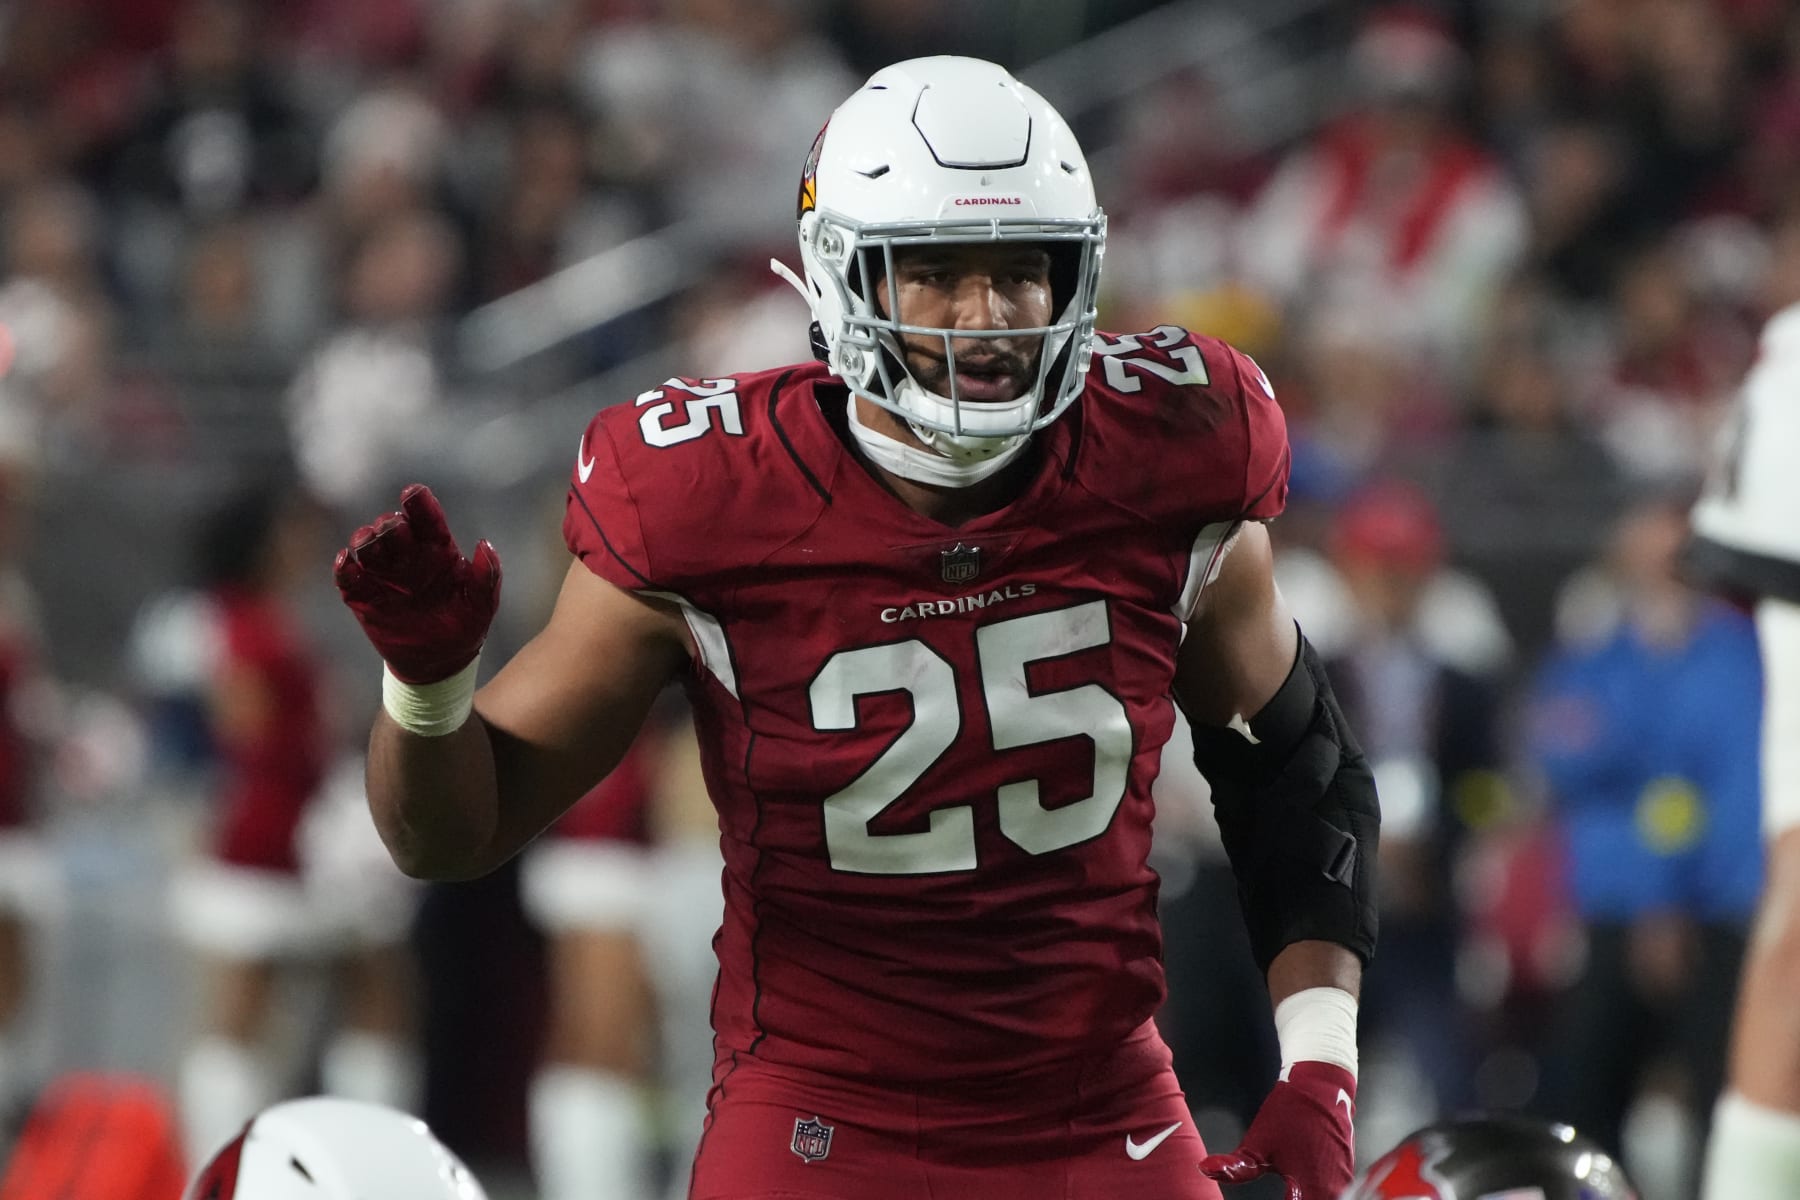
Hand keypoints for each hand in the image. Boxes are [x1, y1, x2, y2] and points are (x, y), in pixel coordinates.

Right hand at [334, 484, 500, 683]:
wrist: (440, 662)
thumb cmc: (466, 625)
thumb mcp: (483, 604)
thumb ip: (486, 575)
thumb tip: (485, 545)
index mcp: (438, 549)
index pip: (426, 517)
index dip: (418, 502)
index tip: (412, 494)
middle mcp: (408, 556)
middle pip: (391, 527)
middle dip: (389, 525)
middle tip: (393, 531)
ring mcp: (383, 575)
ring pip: (366, 546)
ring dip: (364, 540)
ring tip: (369, 543)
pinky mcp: (363, 597)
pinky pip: (347, 578)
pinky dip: (343, 568)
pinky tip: (346, 562)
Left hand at [1199, 1062, 1355, 1198]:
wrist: (1322, 1086)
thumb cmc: (1290, 1113)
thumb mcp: (1258, 1143)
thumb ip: (1235, 1168)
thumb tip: (1205, 1170)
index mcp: (1312, 1189)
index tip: (1278, 1199)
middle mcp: (1334, 1189)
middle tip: (1282, 1196)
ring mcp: (1344, 1180)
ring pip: (1329, 1199)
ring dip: (1308, 1198)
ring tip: (1291, 1194)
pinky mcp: (1347, 1172)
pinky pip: (1335, 1192)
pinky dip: (1318, 1194)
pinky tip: (1303, 1192)